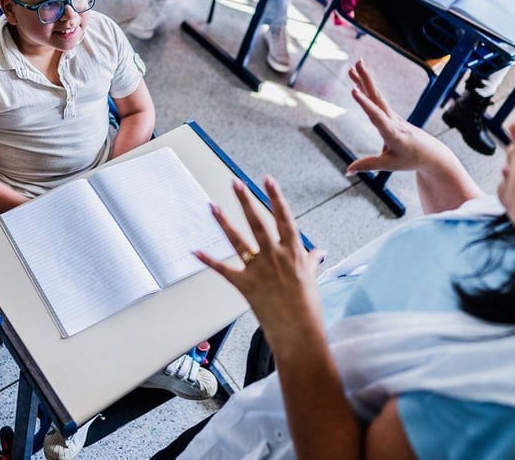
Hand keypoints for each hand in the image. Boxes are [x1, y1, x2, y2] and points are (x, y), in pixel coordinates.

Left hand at [195, 177, 324, 345]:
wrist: (299, 333)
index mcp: (293, 252)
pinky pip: (224, 269)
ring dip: (223, 222)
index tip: (268, 180)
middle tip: (235, 183)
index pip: (284, 218)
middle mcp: (275, 257)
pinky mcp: (245, 285)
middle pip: (257, 222)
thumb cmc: (308, 308)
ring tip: (213, 206)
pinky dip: (208, 260)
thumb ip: (311, 261)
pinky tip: (196, 251)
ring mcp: (259, 270)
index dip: (276, 197)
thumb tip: (318, 252)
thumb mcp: (312, 279)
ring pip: (238, 240)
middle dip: (245, 200)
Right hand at [346, 60, 445, 174]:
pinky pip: (377, 97)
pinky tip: (360, 78)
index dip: (365, 104)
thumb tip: (347, 171)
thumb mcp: (389, 165)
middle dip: (367, 81)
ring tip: (355, 64)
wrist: (430, 153)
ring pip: (377, 94)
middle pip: (378, 98)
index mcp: (392, 133)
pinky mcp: (390, 113)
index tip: (354, 91)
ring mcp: (392, 115)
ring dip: (365, 79)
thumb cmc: (410, 159)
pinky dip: (368, 86)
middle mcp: (392, 120)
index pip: (376, 116)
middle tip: (357, 64)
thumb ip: (368, 165)